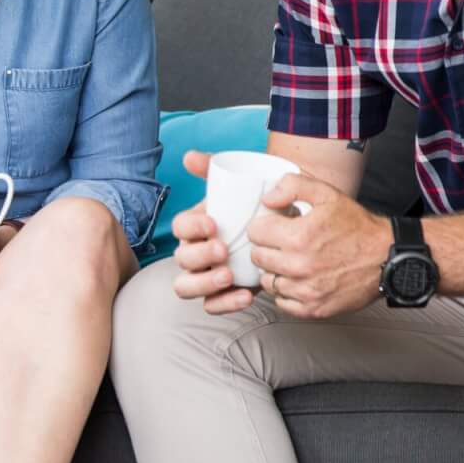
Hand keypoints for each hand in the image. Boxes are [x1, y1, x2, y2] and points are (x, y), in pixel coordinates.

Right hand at [169, 152, 257, 315]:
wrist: (284, 230)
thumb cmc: (256, 208)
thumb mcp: (239, 186)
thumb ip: (215, 169)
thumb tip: (189, 156)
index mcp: (194, 226)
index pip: (179, 226)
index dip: (192, 226)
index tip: (214, 223)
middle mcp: (194, 252)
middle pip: (181, 258)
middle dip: (199, 255)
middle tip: (224, 250)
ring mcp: (205, 275)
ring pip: (186, 286)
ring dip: (205, 283)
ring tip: (229, 276)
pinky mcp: (220, 295)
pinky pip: (211, 306)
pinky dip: (225, 304)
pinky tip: (247, 296)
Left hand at [243, 171, 394, 318]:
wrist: (387, 257)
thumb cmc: (358, 227)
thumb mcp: (328, 194)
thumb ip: (293, 186)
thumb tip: (268, 198)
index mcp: (299, 236)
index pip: (255, 232)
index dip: (264, 226)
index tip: (275, 227)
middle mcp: (300, 266)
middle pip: (258, 257)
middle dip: (267, 247)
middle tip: (283, 243)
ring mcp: (306, 290)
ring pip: (267, 281)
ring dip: (275, 271)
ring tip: (291, 261)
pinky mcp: (314, 308)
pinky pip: (282, 302)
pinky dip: (286, 292)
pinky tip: (298, 280)